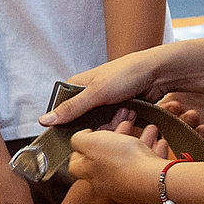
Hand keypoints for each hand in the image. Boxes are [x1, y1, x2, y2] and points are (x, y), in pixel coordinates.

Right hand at [42, 46, 175, 126]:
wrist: (158, 73)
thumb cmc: (127, 73)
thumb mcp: (96, 92)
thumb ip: (71, 108)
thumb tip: (45, 120)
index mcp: (78, 85)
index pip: (63, 109)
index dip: (67, 122)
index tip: (74, 130)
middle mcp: (90, 94)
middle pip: (83, 121)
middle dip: (96, 124)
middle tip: (107, 118)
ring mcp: (105, 102)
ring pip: (100, 125)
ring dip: (111, 124)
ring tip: (123, 110)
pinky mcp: (119, 109)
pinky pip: (114, 125)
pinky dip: (121, 124)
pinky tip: (129, 116)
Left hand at [66, 122, 174, 203]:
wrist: (154, 180)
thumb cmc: (123, 161)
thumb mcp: (92, 142)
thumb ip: (79, 140)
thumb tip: (77, 139)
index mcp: (90, 173)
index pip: (76, 164)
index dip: (80, 149)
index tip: (90, 137)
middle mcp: (106, 183)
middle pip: (107, 158)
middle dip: (116, 138)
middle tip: (126, 125)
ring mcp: (127, 186)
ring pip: (130, 160)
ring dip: (138, 142)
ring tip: (148, 130)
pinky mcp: (146, 187)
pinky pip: (147, 167)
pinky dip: (151, 153)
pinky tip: (158, 144)